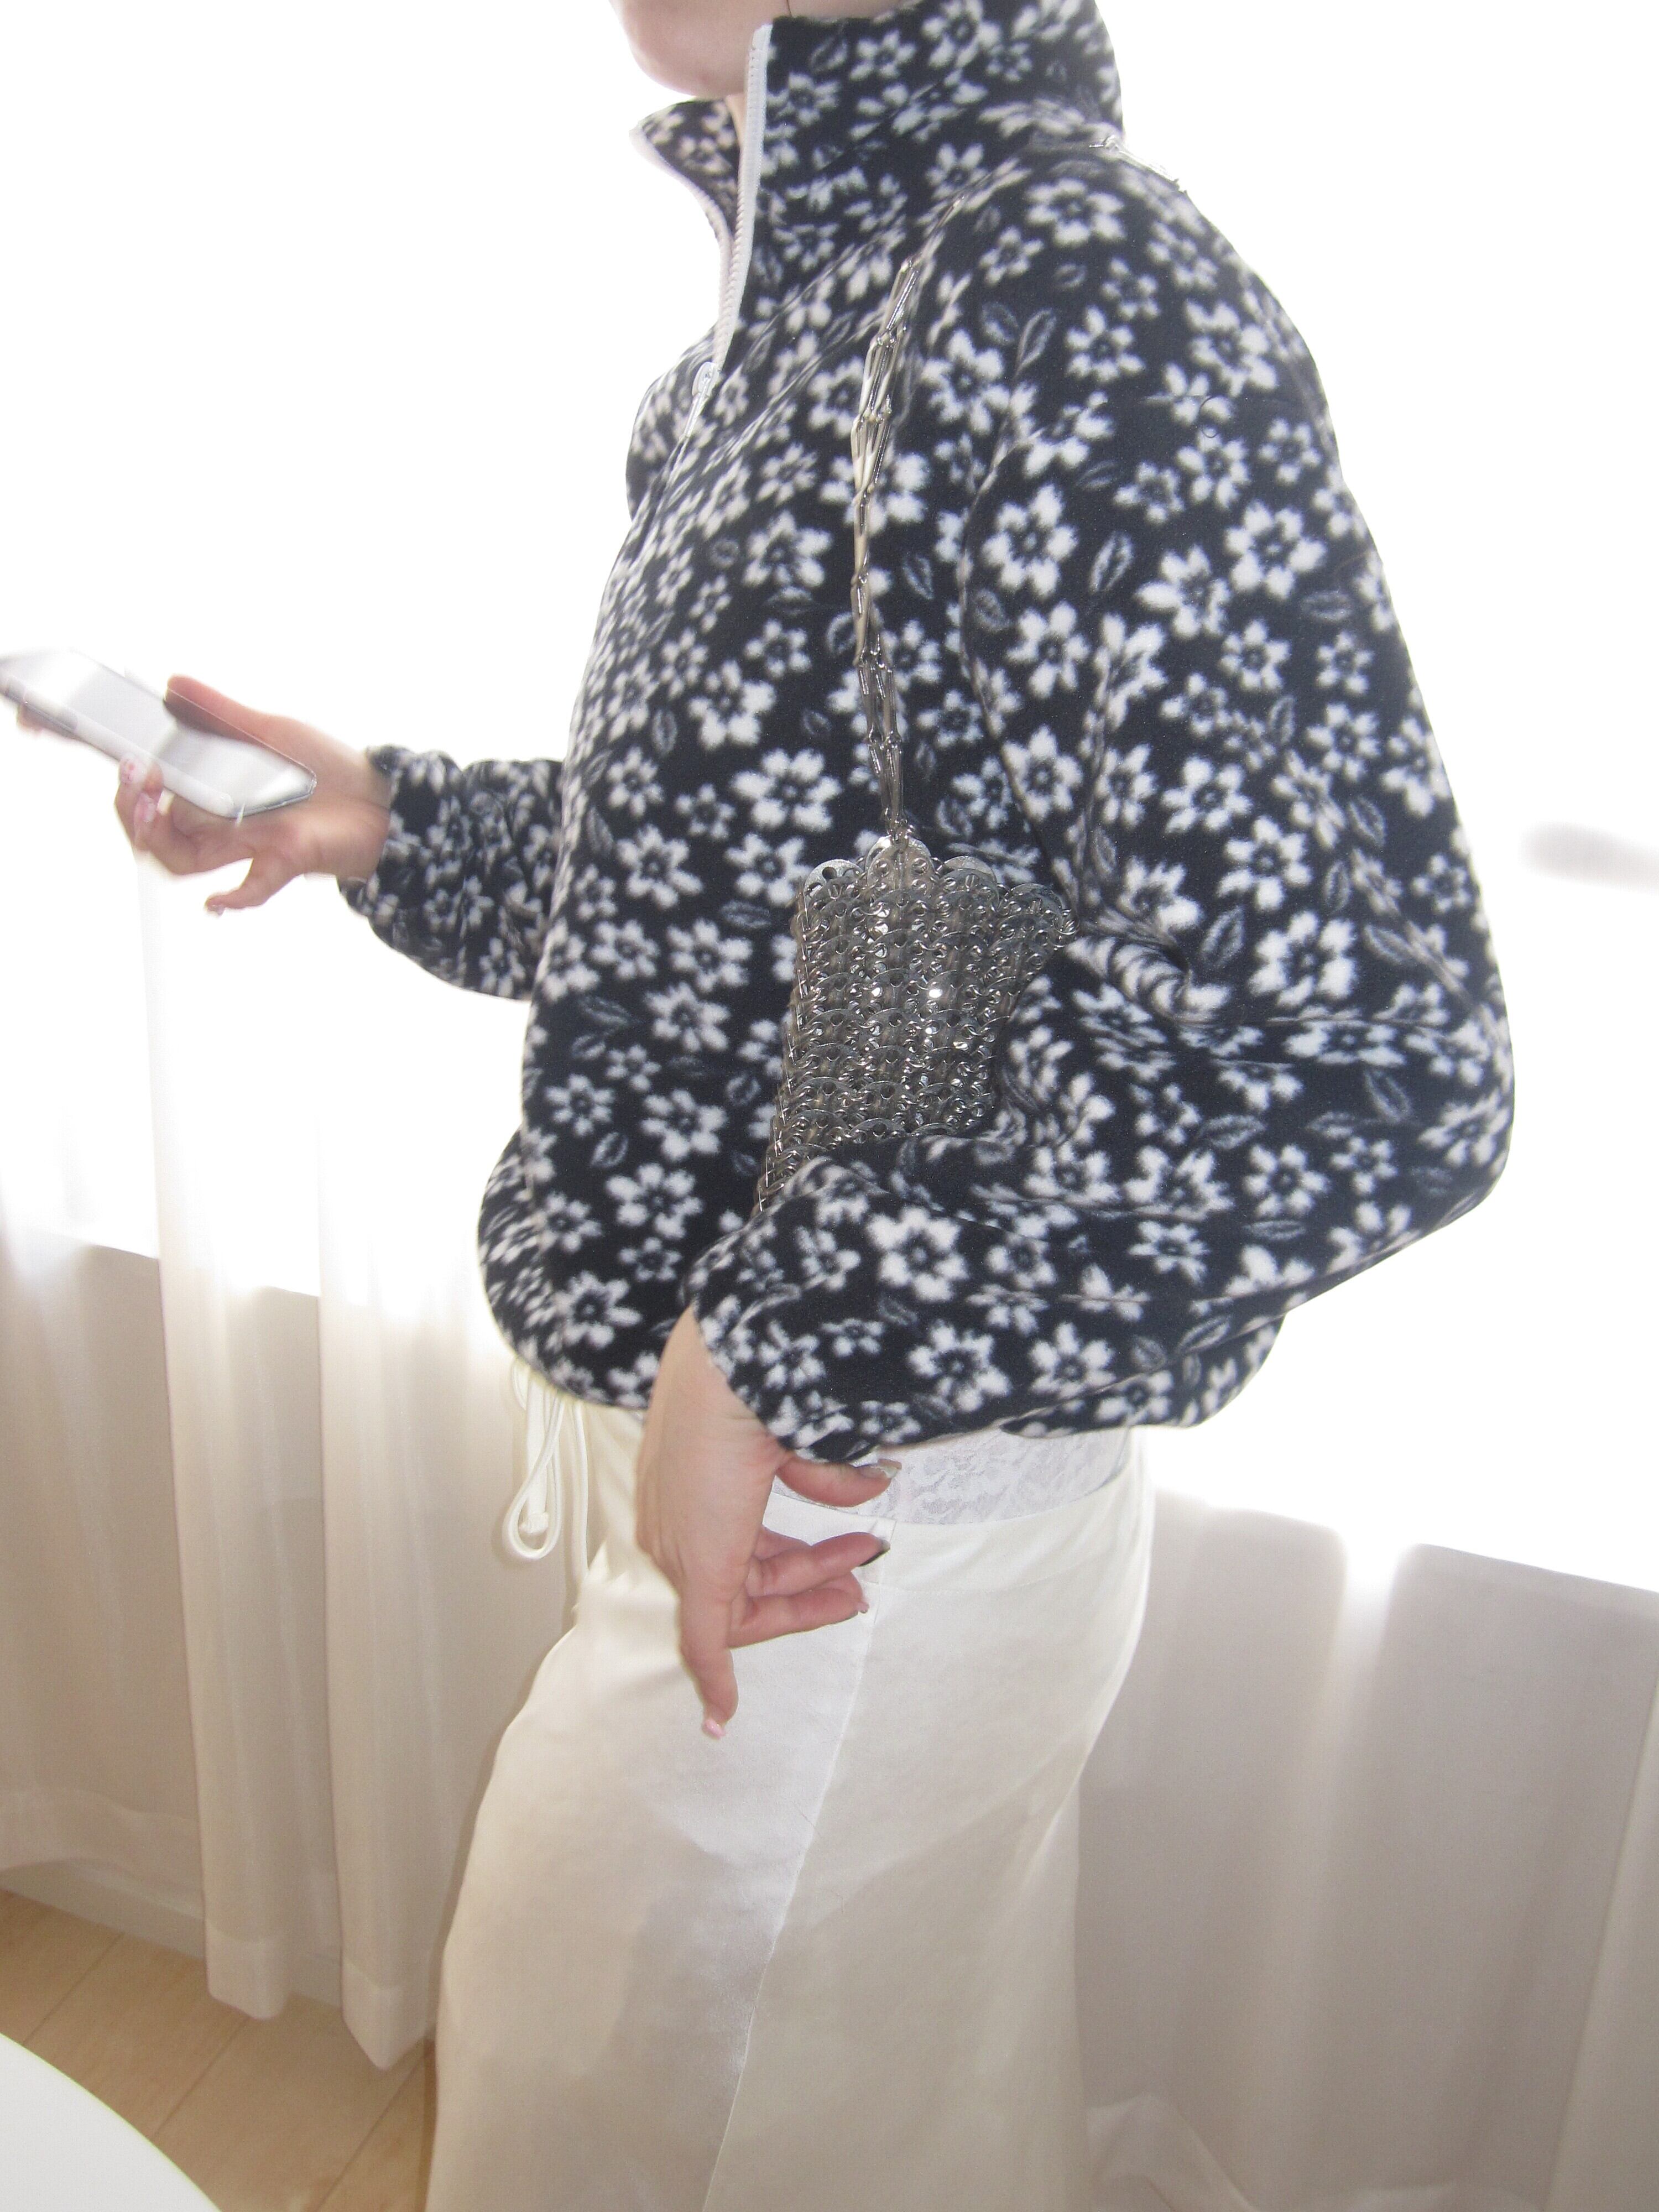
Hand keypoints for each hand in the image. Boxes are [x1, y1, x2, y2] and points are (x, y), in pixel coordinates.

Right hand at [23, 673, 393, 913]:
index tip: (36, 718)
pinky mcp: (278, 861)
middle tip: (133, 774)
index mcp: (206, 783)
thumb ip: (220, 713)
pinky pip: (244, 890)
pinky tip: (219, 901)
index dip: (91, 756)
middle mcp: (216, 818)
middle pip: (146, 828)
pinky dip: (232, 898)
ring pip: (178, 856)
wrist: (384, 803)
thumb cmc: (327, 769)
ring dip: (162, 831)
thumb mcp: (271, 730)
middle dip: (127, 804)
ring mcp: (242, 842)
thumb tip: (171, 684)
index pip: (138, 776)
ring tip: (164, 800)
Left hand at [635, 1308, 896, 1735]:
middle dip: (806, 1582)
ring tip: (858, 1583)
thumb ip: (824, 1470)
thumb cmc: (754, 1387)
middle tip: (859, 1582)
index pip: (735, 1541)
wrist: (727, 1370)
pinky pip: (704, 1640)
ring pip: (741, 1601)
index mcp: (686, 1485)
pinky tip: (721, 1716)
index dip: (787, 1560)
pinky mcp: (698, 1571)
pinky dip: (715, 1678)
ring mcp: (683, 1548)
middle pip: (741, 1575)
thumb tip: (874, 1484)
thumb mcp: (793, 1436)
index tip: (835, 1566)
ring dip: (804, 1599)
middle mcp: (675, 1520)